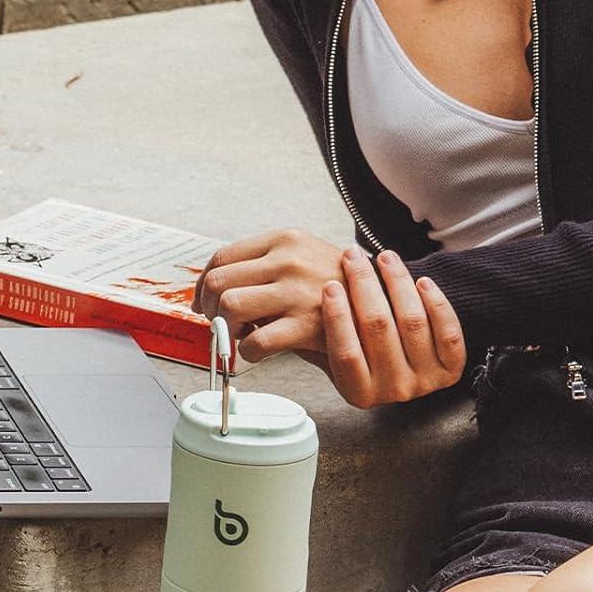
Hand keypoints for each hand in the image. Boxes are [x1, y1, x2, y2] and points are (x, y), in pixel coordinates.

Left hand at [191, 227, 346, 362]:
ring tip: (239, 335)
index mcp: (284, 240)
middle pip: (218, 281)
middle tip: (217, 323)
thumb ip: (266, 266)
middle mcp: (287, 260)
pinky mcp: (306, 324)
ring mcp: (296, 291)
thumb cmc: (341, 286)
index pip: (222, 257)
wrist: (388, 302)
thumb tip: (218, 289)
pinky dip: (247, 351)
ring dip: (225, 328)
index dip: (204, 285)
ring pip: (229, 306)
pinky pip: (255, 341)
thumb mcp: (305, 257)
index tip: (205, 301)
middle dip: (209, 308)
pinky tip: (258, 350)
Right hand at [320, 246, 465, 407]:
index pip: (346, 353)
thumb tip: (285, 307)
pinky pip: (447, 331)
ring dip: (397, 282)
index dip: (338, 316)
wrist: (407, 363)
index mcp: (358, 392)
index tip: (330, 284)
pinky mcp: (451, 369)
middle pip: (378, 329)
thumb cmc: (362, 349)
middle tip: (353, 257)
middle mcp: (393, 390)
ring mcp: (425, 381)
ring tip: (385, 257)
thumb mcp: (332, 352)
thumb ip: (314, 335)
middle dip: (364, 284)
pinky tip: (421, 281)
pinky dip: (435, 302)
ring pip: (412, 322)